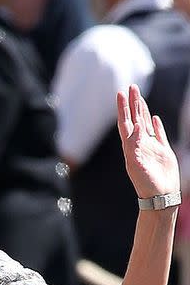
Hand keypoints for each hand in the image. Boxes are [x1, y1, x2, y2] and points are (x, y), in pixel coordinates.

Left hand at [118, 84, 179, 200]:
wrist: (160, 198)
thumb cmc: (146, 184)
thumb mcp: (136, 165)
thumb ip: (134, 145)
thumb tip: (135, 125)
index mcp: (131, 147)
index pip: (125, 123)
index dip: (122, 108)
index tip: (120, 93)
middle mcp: (140, 145)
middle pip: (135, 119)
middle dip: (133, 103)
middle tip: (132, 86)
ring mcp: (151, 148)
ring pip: (146, 123)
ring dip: (142, 110)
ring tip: (140, 97)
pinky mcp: (163, 151)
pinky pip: (158, 134)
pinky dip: (156, 125)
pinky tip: (154, 117)